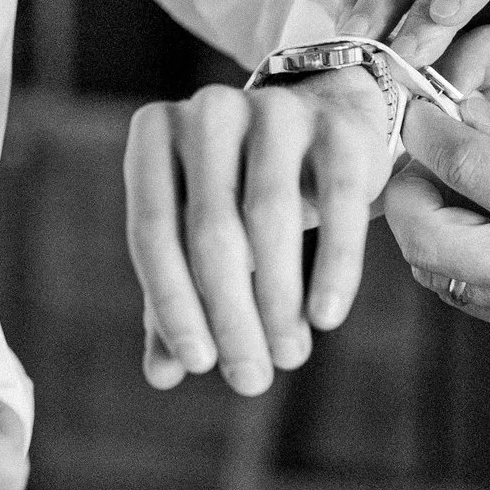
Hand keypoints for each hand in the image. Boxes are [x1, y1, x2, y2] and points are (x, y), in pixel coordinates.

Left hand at [123, 68, 392, 395]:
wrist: (322, 126)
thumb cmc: (240, 194)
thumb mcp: (197, 240)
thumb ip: (174, 300)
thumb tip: (160, 373)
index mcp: (155, 134)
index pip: (153, 229)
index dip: (173, 303)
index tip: (197, 365)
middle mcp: (208, 110)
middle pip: (213, 228)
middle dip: (231, 314)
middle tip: (250, 378)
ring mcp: (275, 111)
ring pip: (271, 214)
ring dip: (279, 298)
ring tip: (288, 356)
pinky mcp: (336, 126)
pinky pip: (337, 201)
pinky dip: (333, 265)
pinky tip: (326, 316)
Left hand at [385, 93, 489, 362]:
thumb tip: (467, 117)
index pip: (466, 165)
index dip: (425, 128)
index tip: (418, 104)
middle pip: (423, 235)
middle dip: (405, 183)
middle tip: (426, 149)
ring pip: (434, 272)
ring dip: (422, 221)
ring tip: (450, 179)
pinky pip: (466, 295)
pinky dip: (452, 252)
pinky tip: (478, 216)